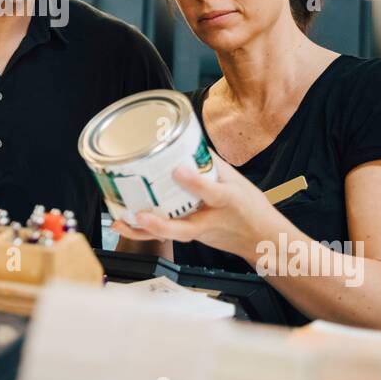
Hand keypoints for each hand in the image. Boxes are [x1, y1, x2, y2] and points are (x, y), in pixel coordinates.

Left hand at [111, 154, 276, 259]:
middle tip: (140, 215)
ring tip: (120, 222)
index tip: (179, 171)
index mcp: (229, 201)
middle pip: (185, 228)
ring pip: (170, 235)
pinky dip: (143, 232)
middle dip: (161, 225)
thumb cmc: (251, 207)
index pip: (212, 193)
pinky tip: (123, 225)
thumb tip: (187, 141)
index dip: (195, 183)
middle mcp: (211, 220)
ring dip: (143, 231)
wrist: (261, 238)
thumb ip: (211, 163)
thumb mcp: (238, 180)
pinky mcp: (191, 237)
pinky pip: (165, 236)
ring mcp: (199, 232)